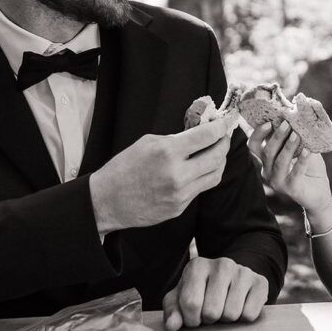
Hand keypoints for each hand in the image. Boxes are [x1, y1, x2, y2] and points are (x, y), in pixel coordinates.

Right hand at [89, 117, 233, 232]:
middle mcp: (178, 174)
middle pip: (217, 156)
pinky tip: (201, 168)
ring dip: (220, 161)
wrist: (107, 201)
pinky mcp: (180, 207)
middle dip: (224, 143)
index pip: (207, 136)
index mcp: (167, 152)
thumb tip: (198, 133)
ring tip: (216, 152)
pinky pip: (201, 188)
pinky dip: (205, 176)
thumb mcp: (146, 143)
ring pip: (215, 175)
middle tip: (223, 137)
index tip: (223, 123)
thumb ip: (175, 138)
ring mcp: (181, 193)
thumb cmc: (123, 168)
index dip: (220, 128)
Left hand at [162, 257, 268, 330]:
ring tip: (224, 309)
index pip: (191, 303)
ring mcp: (243, 272)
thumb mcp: (181, 299)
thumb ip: (173, 312)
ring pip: (232, 314)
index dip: (191, 320)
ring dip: (226, 320)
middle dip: (209, 320)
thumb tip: (173, 326)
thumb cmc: (201, 292)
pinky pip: (250, 315)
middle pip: (212, 311)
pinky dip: (243, 319)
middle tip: (210, 313)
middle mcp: (222, 264)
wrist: (230, 279)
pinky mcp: (260, 282)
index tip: (194, 318)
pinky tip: (239, 307)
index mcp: (197, 266)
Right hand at [247, 121, 331, 218]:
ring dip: (288, 147)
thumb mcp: (300, 148)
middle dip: (276, 137)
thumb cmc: (309, 167)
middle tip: (287, 123)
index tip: (268, 122)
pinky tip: (307, 151)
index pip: (253, 146)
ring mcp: (278, 182)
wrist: (320, 192)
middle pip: (266, 152)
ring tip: (297, 135)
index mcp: (266, 160)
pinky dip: (301, 161)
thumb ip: (294, 135)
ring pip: (279, 162)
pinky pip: (295, 173)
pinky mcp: (291, 189)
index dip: (257, 133)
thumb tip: (295, 114)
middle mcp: (268, 171)